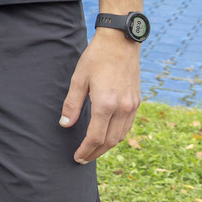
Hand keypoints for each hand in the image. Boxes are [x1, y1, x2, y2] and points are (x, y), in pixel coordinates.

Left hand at [60, 29, 140, 163]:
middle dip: (95, 153)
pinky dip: (117, 136)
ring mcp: (132, 106)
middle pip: (109, 141)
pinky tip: (107, 136)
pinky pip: (128, 126)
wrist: (121, 42)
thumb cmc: (96, 58)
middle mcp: (122, 108)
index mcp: (106, 104)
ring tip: (93, 150)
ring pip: (121, 136)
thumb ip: (72, 104)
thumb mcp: (79, 79)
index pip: (95, 137)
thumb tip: (65, 124)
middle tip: (82, 158)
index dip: (85, 150)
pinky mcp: (137, 101)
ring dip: (106, 147)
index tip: (76, 157)